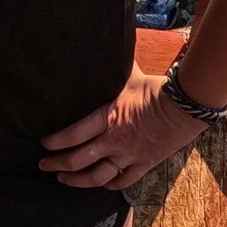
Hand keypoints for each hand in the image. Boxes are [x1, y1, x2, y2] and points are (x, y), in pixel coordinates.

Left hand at [37, 66, 212, 189]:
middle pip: (79, 159)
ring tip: (64, 180)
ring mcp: (128, 156)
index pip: (73, 134)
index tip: (43, 143)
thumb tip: (106, 42)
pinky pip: (123, 181)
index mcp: (106, 118)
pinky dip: (110, 185)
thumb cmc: (154, 89)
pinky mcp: (144, 164)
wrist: (183, 108)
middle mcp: (113, 141)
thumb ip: (112, 67)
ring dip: (77, 181)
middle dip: (57, 165)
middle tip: (44, 165)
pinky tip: (102, 185)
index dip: (55, 142)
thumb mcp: (128, 75)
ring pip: (97, 176)